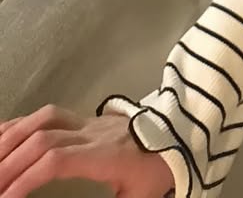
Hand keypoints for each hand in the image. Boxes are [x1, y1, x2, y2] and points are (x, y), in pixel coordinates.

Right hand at [0, 107, 174, 197]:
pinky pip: (46, 114)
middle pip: (43, 139)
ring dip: (9, 141)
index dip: (28, 178)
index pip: (58, 159)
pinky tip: (1, 138)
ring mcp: (85, 121)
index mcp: (105, 155)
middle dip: (9, 163)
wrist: (175, 134)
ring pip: (42, 120)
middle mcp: (91, 133)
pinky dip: (18, 125)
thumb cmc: (154, 170)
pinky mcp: (81, 117)